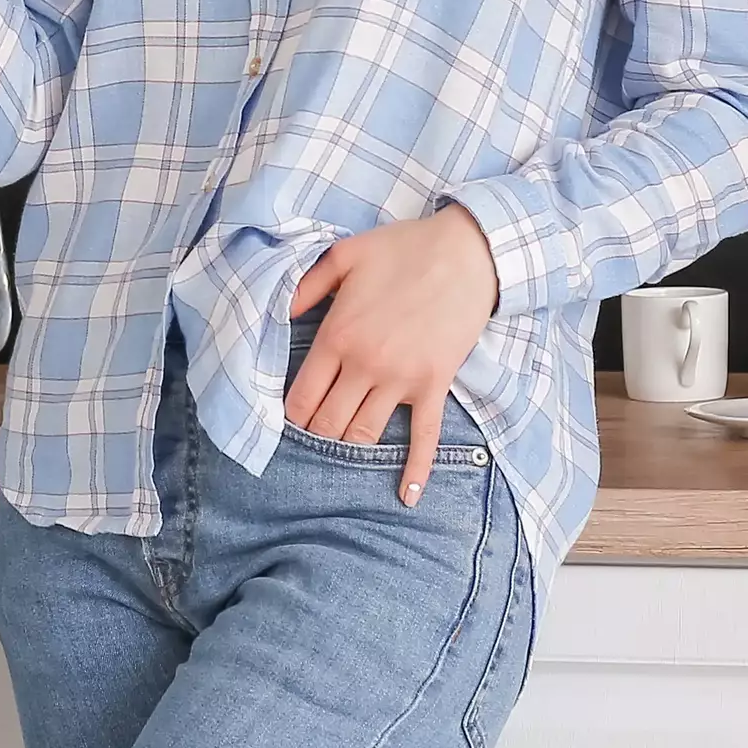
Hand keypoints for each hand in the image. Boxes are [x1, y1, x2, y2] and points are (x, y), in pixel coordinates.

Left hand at [286, 205, 502, 505]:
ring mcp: (402, 380)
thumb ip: (307, 285)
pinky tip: (407, 497)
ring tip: (338, 456)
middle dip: (315, 435)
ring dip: (347, 449)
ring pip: (364, 433)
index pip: (302, 396)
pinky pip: (424, 437)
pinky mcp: (434, 385)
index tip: (288, 420)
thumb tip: (280, 310)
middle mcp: (365, 365)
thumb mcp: (344, 255)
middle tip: (310, 440)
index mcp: (338, 336)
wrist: (466, 253)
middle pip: (328, 422)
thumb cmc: (403, 250)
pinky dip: (415, 470)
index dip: (290, 416)